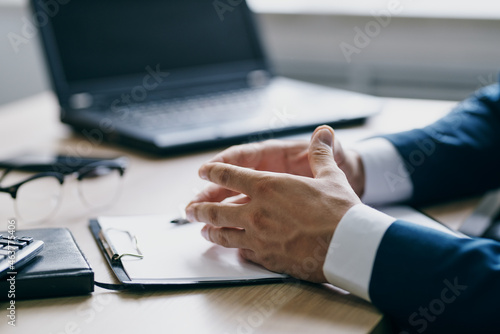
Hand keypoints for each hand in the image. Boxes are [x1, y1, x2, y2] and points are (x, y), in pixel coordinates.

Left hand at [186, 126, 361, 281]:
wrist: (348, 246)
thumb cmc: (340, 210)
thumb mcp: (331, 176)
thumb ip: (321, 154)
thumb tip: (324, 132)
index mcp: (268, 186)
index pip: (229, 175)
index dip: (212, 172)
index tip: (203, 172)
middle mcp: (257, 211)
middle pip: (216, 210)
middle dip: (200, 208)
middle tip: (189, 209)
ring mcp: (258, 237)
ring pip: (223, 234)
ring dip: (210, 231)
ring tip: (202, 231)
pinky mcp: (266, 258)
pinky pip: (242, 252)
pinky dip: (234, 248)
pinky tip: (232, 248)